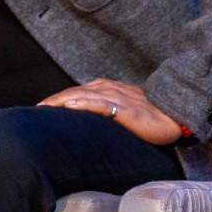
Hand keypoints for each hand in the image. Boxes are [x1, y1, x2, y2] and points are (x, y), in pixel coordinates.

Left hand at [38, 78, 184, 144]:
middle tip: (36, 110)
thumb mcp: (125, 111)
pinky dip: (82, 103)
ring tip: (44, 108)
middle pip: (74, 93)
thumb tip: (92, 122)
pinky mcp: (124, 107)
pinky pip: (99, 103)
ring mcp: (116, 96)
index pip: (77, 93)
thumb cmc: (152, 116)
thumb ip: (107, 111)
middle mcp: (109, 88)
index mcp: (108, 88)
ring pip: (82, 95)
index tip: (43, 108)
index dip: (59, 100)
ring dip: (61, 101)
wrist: (175, 116)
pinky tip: (69, 107)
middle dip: (54, 101)